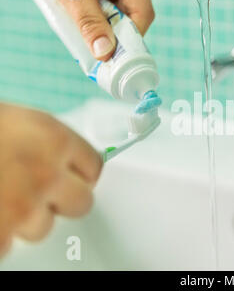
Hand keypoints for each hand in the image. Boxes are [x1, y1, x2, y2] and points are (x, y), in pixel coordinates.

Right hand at [0, 103, 102, 256]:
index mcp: (52, 139)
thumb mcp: (13, 121)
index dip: (82, 173)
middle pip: (81, 202)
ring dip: (25, 218)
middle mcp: (46, 174)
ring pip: (43, 226)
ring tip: (0, 198)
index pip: (94, 166)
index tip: (75, 177)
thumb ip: (43, 143)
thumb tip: (59, 160)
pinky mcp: (0, 234)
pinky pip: (8, 244)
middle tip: (40, 193)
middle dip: (62, 200)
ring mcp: (23, 208)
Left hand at [27, 0, 154, 60]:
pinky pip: (96, 14)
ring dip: (98, 31)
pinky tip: (75, 29)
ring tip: (83, 40)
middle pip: (129, 17)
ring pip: (112, 18)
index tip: (116, 56)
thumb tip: (105, 52)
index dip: (132, 36)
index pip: (142, 11)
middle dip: (114, 36)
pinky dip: (87, 24)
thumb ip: (88, 19)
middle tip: (98, 54)